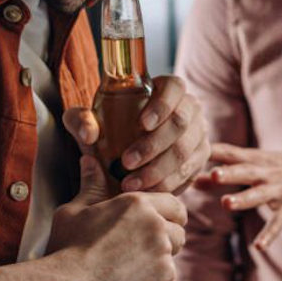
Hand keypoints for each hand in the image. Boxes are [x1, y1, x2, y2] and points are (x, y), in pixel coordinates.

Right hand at [46, 154, 186, 280]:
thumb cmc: (66, 248)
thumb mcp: (74, 211)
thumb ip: (91, 185)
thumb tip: (90, 159)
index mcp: (139, 203)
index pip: (173, 204)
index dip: (168, 214)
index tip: (156, 223)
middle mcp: (157, 226)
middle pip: (178, 231)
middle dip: (166, 238)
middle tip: (141, 249)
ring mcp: (162, 255)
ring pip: (171, 257)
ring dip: (158, 261)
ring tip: (130, 267)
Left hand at [64, 75, 208, 194]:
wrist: (124, 151)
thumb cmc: (109, 128)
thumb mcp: (89, 121)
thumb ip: (80, 120)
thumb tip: (89, 133)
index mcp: (168, 89)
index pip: (174, 88)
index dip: (162, 105)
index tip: (142, 124)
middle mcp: (190, 108)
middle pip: (181, 123)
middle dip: (153, 146)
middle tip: (126, 163)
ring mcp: (199, 134)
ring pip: (186, 152)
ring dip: (158, 171)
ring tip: (130, 185)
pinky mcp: (201, 158)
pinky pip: (189, 173)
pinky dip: (167, 185)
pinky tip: (146, 192)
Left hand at [202, 143, 281, 248]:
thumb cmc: (280, 167)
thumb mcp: (257, 164)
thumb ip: (225, 171)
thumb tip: (193, 180)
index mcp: (256, 159)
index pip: (233, 152)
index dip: (215, 152)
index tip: (196, 152)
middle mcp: (267, 173)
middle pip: (246, 172)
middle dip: (230, 173)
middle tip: (214, 174)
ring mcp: (279, 190)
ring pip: (259, 195)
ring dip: (243, 199)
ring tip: (226, 203)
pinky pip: (278, 222)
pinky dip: (269, 234)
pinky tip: (258, 246)